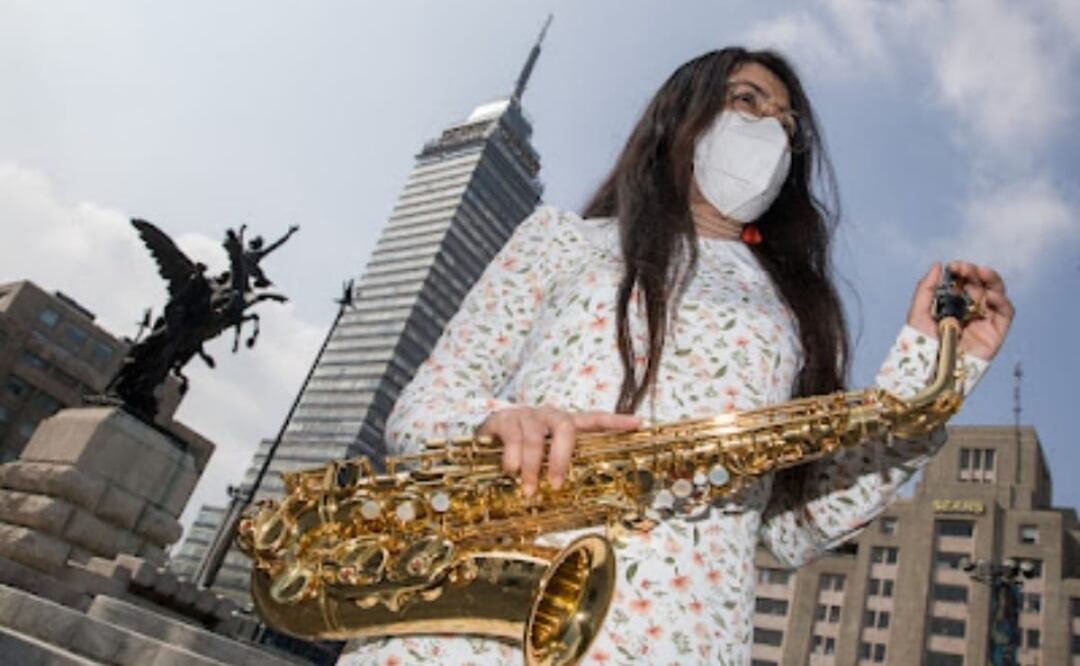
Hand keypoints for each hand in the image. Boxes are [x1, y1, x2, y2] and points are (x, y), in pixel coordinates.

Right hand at [478, 406, 640, 495]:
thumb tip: (576, 508)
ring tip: (528, 490)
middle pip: (565, 426)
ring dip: (532, 467)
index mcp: (563, 425)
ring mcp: (526, 415)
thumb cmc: (520, 456)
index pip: (593, 420)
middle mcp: (548, 416)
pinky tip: (511, 471)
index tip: (638, 424)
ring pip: (535, 437)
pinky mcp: (503, 418)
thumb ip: (556, 475)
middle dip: (563, 457)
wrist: (481, 442)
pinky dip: (513, 458)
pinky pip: (512, 437)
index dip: (615, 421)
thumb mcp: (541, 463)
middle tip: (557, 484)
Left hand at [906, 261, 1013, 360]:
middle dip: (974, 274)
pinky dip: (1001, 301)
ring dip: (991, 281)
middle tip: (964, 268)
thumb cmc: (920, 346)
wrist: (929, 372)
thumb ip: (926, 289)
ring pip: (995, 296)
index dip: (961, 272)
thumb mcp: (918, 313)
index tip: (954, 266)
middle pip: (980, 287)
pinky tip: (989, 294)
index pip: (962, 284)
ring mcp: (983, 323)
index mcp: (952, 307)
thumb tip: (938, 264)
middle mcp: (969, 313)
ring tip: (980, 273)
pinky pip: (1005, 314)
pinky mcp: (996, 335)